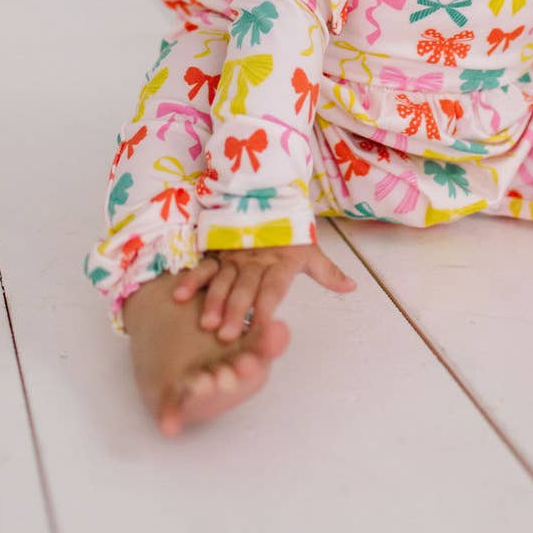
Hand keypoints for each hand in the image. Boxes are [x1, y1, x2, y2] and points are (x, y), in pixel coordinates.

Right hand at [172, 243, 356, 347]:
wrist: (268, 197)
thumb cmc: (290, 232)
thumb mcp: (310, 250)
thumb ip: (328, 272)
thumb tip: (353, 287)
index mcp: (280, 263)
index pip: (273, 288)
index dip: (267, 306)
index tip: (261, 327)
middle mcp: (256, 262)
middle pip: (245, 288)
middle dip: (235, 311)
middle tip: (225, 335)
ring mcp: (235, 258)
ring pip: (223, 281)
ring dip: (213, 301)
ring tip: (205, 323)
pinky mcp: (218, 253)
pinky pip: (204, 267)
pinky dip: (192, 280)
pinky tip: (179, 296)